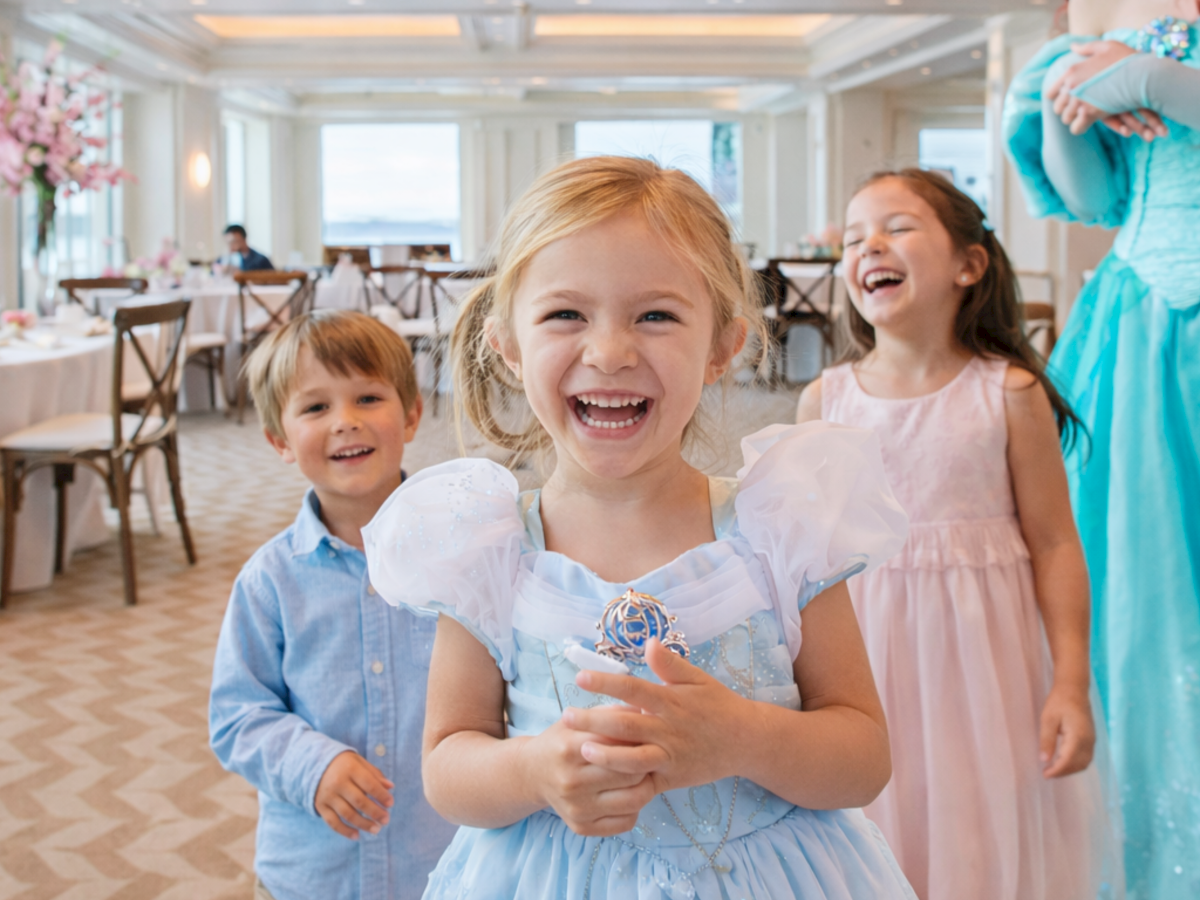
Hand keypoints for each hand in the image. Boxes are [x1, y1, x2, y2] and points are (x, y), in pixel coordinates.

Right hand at [314, 751, 394, 839]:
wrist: (316, 765)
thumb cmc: (345, 765)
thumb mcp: (360, 763)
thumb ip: (375, 775)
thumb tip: (390, 787)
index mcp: (350, 769)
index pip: (369, 784)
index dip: (381, 795)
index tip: (391, 804)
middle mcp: (338, 783)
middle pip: (359, 801)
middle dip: (375, 812)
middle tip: (386, 820)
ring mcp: (328, 796)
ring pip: (347, 814)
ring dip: (363, 824)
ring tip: (376, 829)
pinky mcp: (320, 806)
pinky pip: (333, 822)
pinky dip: (345, 831)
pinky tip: (357, 836)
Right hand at [522, 718, 656, 836]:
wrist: (532, 773)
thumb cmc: (561, 741)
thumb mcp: (578, 719)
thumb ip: (610, 712)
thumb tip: (645, 710)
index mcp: (569, 748)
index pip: (620, 744)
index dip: (640, 738)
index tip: (648, 734)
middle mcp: (571, 780)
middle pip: (631, 773)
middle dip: (646, 763)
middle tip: (651, 755)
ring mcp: (576, 807)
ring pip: (634, 800)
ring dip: (646, 786)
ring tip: (644, 774)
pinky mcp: (581, 826)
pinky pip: (626, 822)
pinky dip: (635, 808)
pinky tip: (629, 794)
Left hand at [565, 639, 750, 795]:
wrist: (746, 741)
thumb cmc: (718, 705)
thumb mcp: (698, 679)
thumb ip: (671, 664)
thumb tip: (649, 642)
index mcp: (671, 700)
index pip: (633, 688)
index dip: (605, 683)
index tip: (580, 678)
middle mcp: (669, 728)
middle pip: (625, 724)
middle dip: (593, 721)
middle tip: (565, 717)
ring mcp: (670, 755)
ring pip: (634, 758)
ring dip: (606, 755)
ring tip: (581, 749)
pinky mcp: (672, 778)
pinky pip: (645, 781)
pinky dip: (624, 781)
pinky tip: (602, 779)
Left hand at [1039, 684, 1095, 777]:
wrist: (1074, 689)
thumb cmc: (1059, 702)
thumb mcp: (1048, 719)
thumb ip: (1046, 740)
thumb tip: (1044, 760)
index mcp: (1078, 736)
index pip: (1068, 760)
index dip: (1057, 771)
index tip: (1045, 775)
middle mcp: (1088, 741)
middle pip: (1078, 765)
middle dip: (1063, 772)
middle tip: (1047, 774)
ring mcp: (1092, 740)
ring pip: (1084, 763)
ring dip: (1070, 769)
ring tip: (1053, 769)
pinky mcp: (1091, 738)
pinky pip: (1086, 757)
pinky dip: (1075, 763)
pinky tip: (1063, 761)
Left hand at [1047, 40, 1166, 139]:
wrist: (1144, 74)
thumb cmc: (1127, 59)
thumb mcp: (1108, 46)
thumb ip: (1088, 48)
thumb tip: (1073, 46)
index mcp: (1071, 72)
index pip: (1051, 93)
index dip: (1058, 98)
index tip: (1069, 100)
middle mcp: (1071, 87)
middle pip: (1058, 108)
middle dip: (1067, 109)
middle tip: (1081, 108)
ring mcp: (1079, 101)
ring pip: (1066, 119)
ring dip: (1075, 118)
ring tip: (1087, 115)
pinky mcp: (1089, 114)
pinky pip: (1075, 129)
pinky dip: (1081, 128)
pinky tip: (1089, 123)